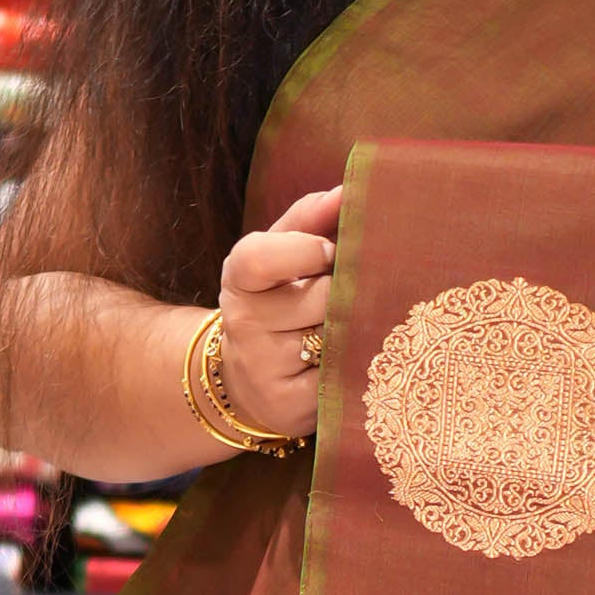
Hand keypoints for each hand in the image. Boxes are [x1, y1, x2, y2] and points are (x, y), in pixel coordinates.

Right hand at [210, 183, 341, 443]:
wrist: (251, 379)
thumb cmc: (279, 302)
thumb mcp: (282, 254)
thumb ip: (311, 218)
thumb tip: (348, 189)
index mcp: (239, 277)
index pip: (262, 258)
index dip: (306, 251)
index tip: (331, 252)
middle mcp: (243, 322)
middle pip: (320, 298)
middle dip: (345, 295)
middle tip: (347, 298)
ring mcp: (263, 367)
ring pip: (336, 338)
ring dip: (354, 330)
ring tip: (346, 330)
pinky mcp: (288, 405)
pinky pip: (341, 377)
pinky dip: (354, 367)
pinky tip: (347, 363)